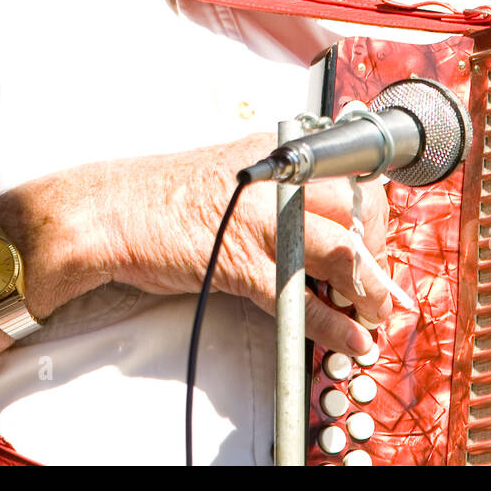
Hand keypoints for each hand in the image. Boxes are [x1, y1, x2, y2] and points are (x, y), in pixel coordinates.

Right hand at [83, 134, 392, 355]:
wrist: (113, 210)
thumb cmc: (167, 196)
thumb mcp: (239, 174)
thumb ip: (281, 188)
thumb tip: (324, 218)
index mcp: (279, 153)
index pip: (353, 175)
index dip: (373, 215)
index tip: (375, 242)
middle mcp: (279, 179)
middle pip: (360, 210)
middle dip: (377, 251)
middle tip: (373, 282)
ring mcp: (263, 219)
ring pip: (344, 249)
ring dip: (369, 289)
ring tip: (375, 313)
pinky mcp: (243, 262)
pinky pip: (302, 297)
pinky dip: (332, 324)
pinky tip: (350, 337)